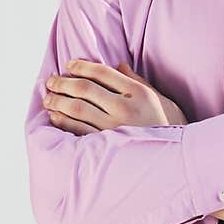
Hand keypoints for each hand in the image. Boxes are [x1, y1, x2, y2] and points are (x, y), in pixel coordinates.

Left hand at [42, 58, 186, 135]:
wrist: (175, 158)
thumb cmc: (167, 125)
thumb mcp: (158, 98)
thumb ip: (137, 81)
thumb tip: (119, 65)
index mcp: (138, 93)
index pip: (102, 72)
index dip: (82, 66)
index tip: (69, 64)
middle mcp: (124, 108)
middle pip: (85, 89)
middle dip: (63, 82)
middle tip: (50, 80)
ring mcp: (114, 128)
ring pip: (77, 109)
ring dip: (58, 101)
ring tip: (48, 97)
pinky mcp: (106, 146)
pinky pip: (78, 130)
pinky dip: (64, 121)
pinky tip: (55, 116)